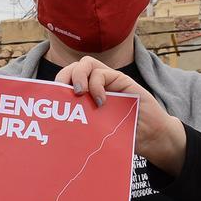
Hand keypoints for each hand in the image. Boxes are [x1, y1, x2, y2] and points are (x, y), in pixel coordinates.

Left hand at [54, 56, 186, 173]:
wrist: (149, 137)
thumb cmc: (119, 135)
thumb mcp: (92, 129)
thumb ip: (78, 122)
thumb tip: (53, 128)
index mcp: (83, 96)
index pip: (64, 81)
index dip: (55, 86)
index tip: (51, 100)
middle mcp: (94, 84)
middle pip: (71, 68)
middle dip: (63, 77)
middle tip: (63, 94)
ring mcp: (107, 80)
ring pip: (85, 63)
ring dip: (78, 76)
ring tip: (80, 93)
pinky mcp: (121, 80)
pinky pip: (102, 73)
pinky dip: (97, 85)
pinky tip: (101, 101)